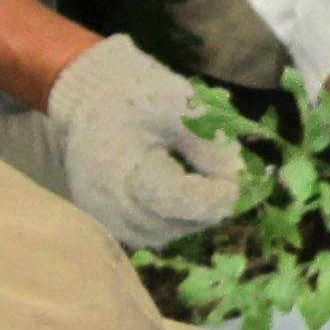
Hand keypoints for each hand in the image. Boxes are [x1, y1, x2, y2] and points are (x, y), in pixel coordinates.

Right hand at [45, 35, 239, 248]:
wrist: (91, 101)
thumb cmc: (136, 95)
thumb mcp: (179, 104)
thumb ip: (210, 140)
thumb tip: (238, 175)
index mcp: (120, 164)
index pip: (174, 199)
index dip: (212, 197)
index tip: (237, 184)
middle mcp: (106, 200)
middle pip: (171, 222)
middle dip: (206, 206)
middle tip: (224, 181)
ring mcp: (103, 217)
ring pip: (164, 234)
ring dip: (190, 216)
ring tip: (199, 183)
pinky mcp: (105, 223)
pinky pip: (149, 234)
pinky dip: (171, 219)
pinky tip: (177, 193)